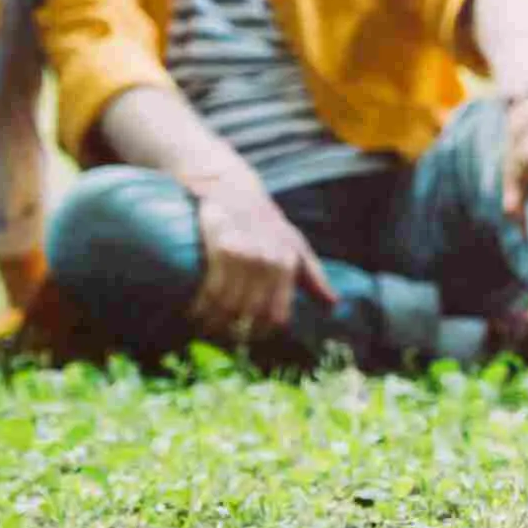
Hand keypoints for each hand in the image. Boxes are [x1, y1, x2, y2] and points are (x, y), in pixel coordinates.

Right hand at [187, 173, 333, 338]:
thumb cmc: (267, 222)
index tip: (248, 339)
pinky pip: (212, 289)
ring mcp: (246, 254)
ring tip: (205, 328)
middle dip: (234, 332)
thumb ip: (314, 277)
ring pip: (230, 306)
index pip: (277, 315)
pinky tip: (195, 313)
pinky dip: (201, 307)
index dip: (262, 334)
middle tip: (221, 337)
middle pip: (251, 315)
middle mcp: (269, 261)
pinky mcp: (222, 247)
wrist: (233, 188)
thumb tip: (333, 305)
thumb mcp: (295, 245)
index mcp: (288, 264)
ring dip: (214, 324)